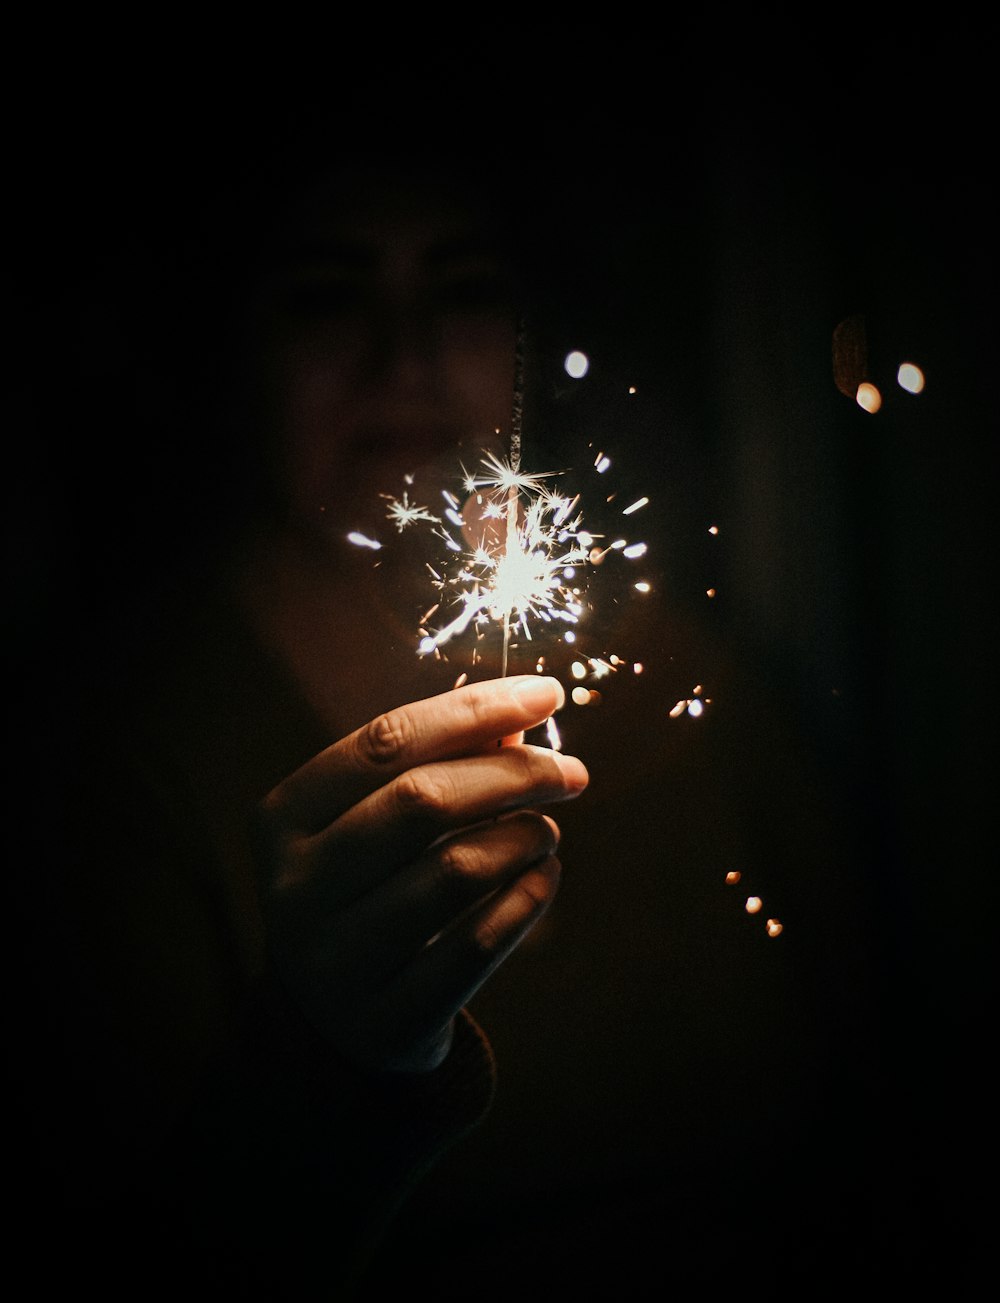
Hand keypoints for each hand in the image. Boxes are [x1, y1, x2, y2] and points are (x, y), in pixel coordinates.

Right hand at [253, 675, 587, 1073]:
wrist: (332, 1021)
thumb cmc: (367, 887)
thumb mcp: (376, 820)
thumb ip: (438, 761)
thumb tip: (524, 710)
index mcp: (284, 818)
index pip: (386, 741)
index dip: (473, 711)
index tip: (545, 694)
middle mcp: (296, 887)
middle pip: (422, 802)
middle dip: (513, 775)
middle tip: (571, 773)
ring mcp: (334, 961)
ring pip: (455, 873)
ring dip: (523, 838)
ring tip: (547, 830)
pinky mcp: (385, 1020)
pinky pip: (477, 946)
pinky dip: (527, 899)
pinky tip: (544, 877)